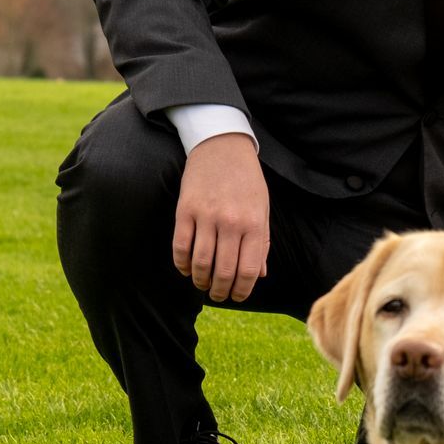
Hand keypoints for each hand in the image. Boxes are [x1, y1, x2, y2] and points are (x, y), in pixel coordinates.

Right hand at [173, 133, 270, 302]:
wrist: (222, 146)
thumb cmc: (247, 180)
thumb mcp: (262, 209)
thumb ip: (262, 243)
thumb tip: (259, 275)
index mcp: (254, 224)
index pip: (248, 270)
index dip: (242, 291)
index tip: (237, 297)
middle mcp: (231, 222)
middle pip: (223, 271)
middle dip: (221, 291)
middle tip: (219, 295)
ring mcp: (206, 216)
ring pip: (200, 263)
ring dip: (200, 281)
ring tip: (202, 284)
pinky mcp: (185, 210)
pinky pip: (180, 247)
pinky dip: (182, 264)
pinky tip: (186, 269)